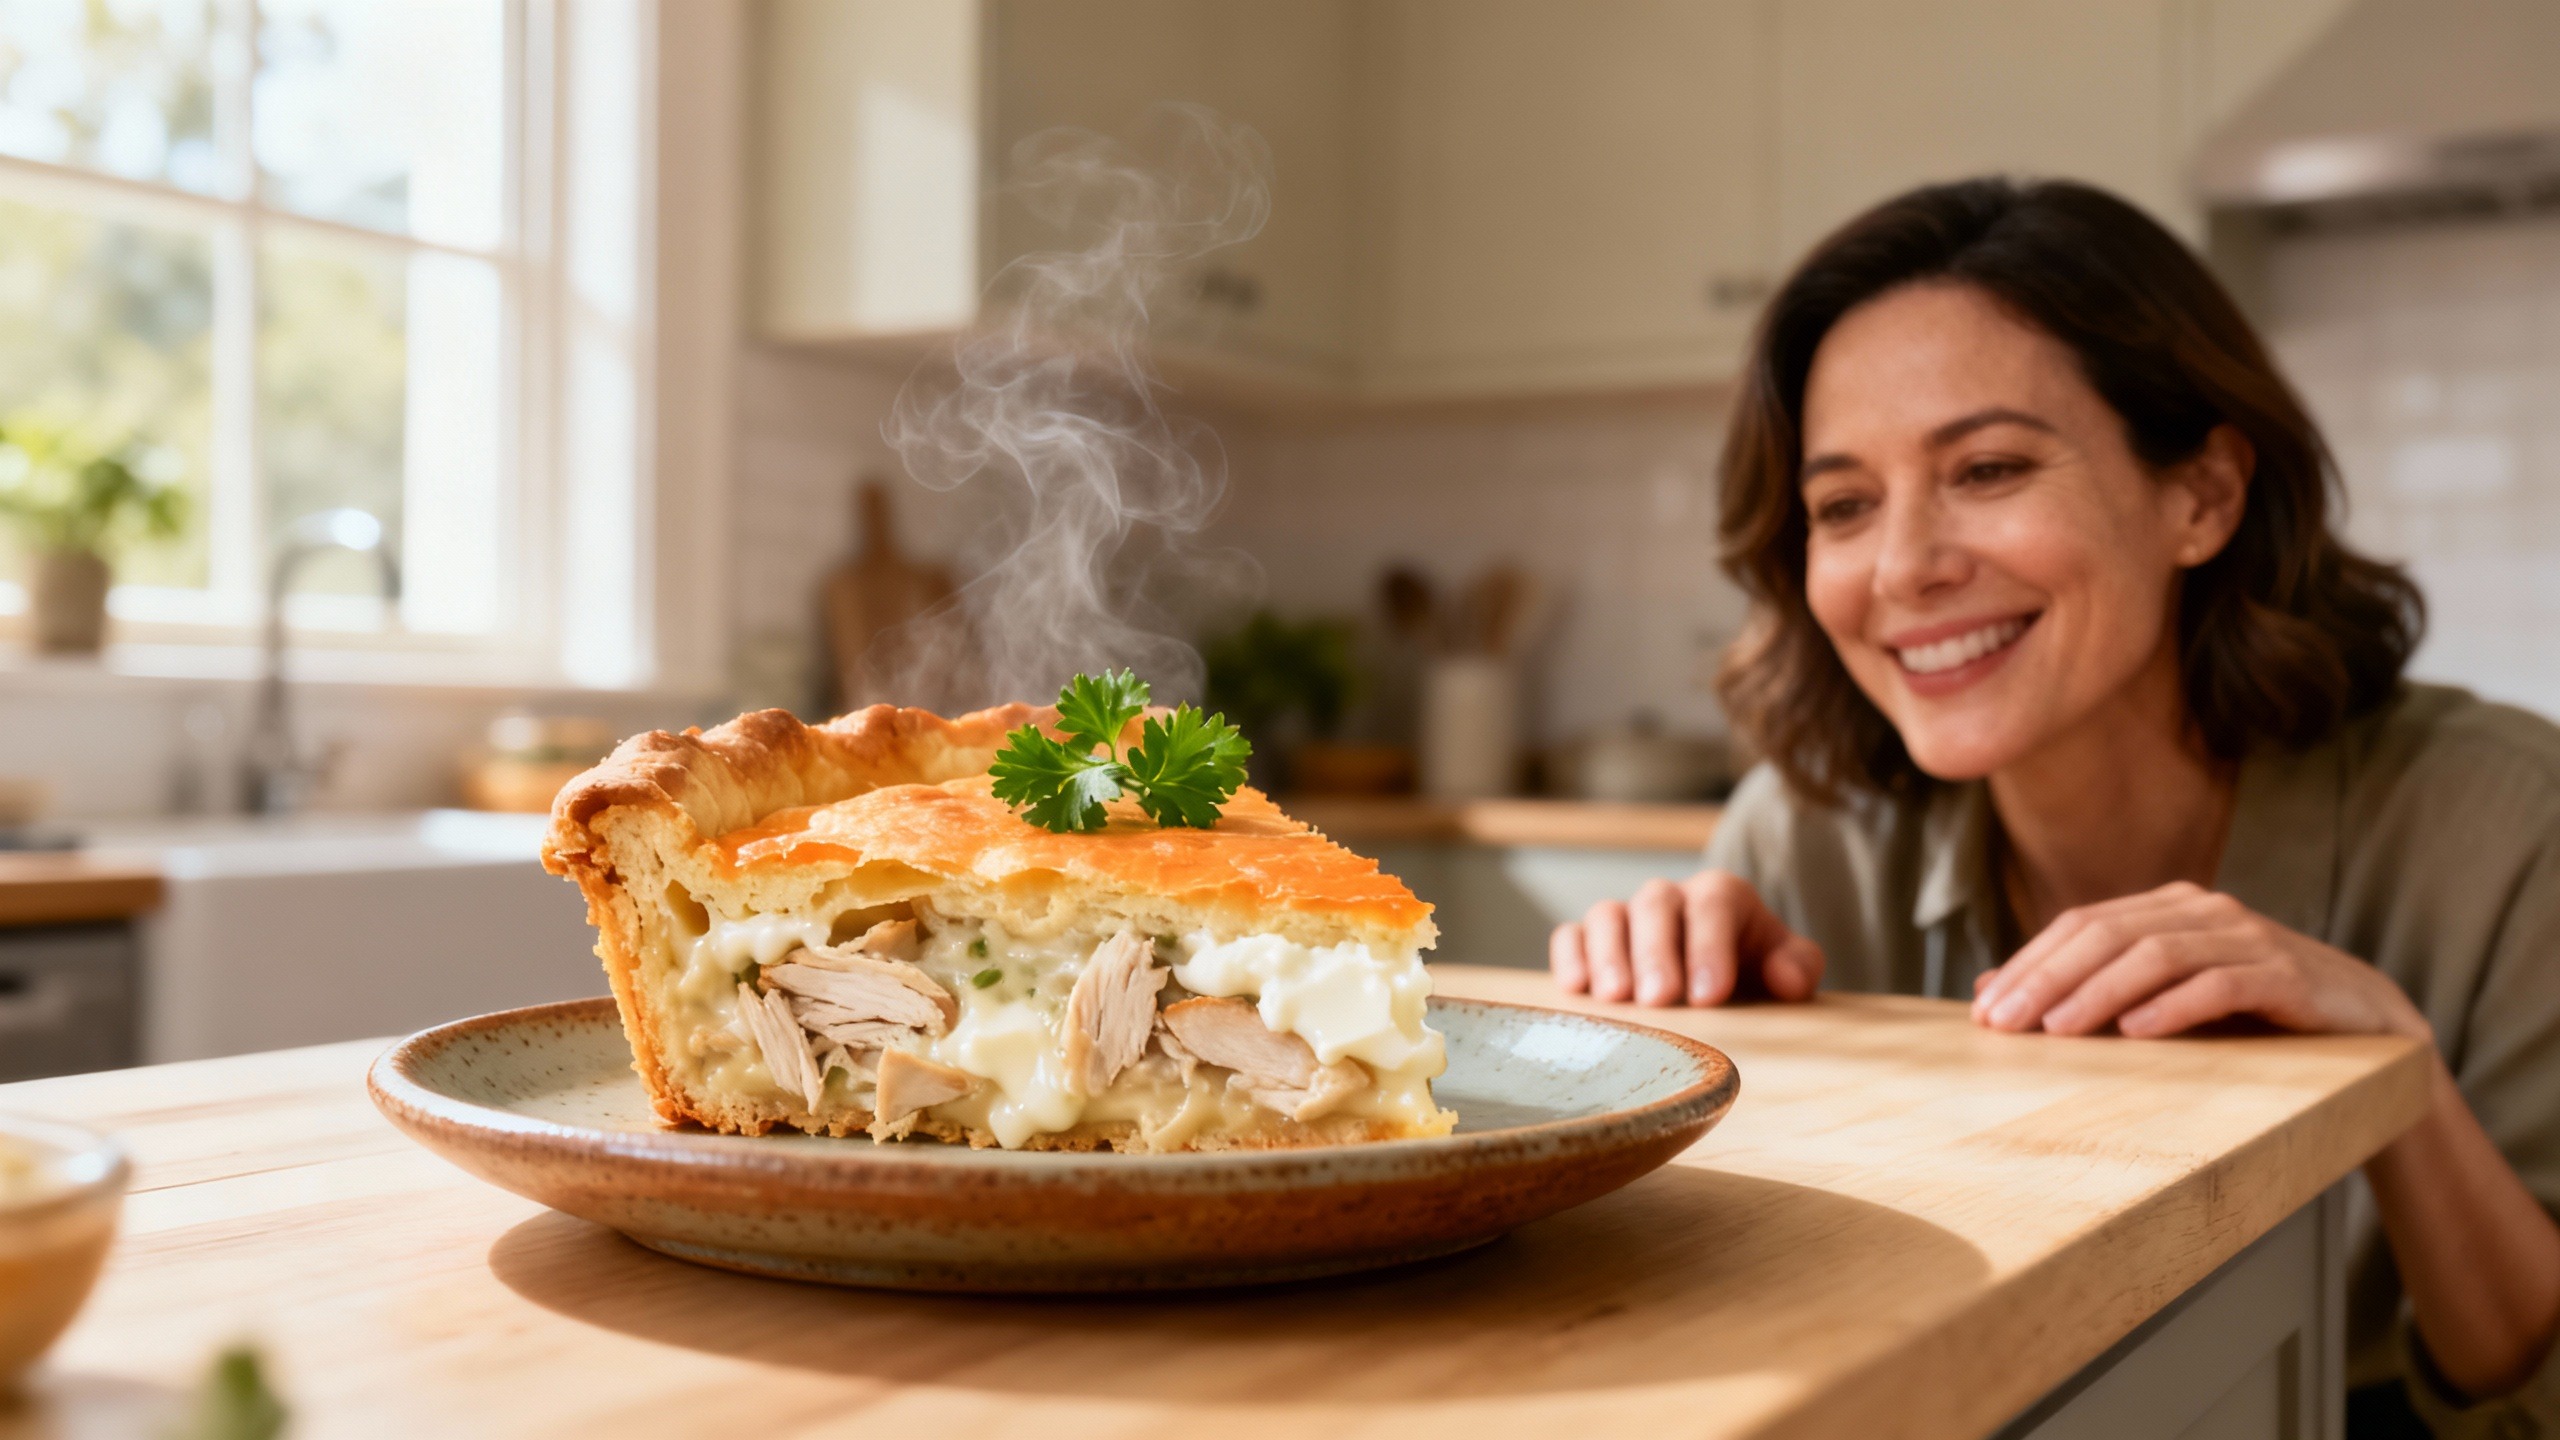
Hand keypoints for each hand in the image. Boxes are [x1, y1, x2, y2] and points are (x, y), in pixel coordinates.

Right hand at [1550, 871, 1824, 1006]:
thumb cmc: (1755, 974)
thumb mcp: (1789, 968)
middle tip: (1658, 999)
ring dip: (1608, 955)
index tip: (1709, 995)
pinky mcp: (1590, 942)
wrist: (1722, 983)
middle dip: (1656, 953)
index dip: (1710, 947)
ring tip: (1615, 999)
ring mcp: (1626, 918)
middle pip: (1655, 905)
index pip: (1714, 905)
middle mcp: (1670, 899)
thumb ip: (1798, 967)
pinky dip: (1570, 957)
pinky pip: (1570, 936)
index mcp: (1721, 896)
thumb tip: (1786, 979)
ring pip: (1608, 916)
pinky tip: (1575, 989)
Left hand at [1971, 881, 2430, 1040]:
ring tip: (2056, 1031)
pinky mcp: (2284, 972)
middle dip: (2047, 978)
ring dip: (2097, 993)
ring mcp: (2246, 936)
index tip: (1984, 1010)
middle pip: (2106, 934)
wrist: (2362, 1024)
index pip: (2079, 925)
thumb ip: (2088, 988)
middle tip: (2004, 1023)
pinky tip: (2137, 1033)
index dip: (2028, 964)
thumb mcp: (2162, 999)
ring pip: (2154, 955)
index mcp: (2167, 907)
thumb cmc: (2249, 1015)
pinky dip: (2173, 1006)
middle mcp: (2202, 910)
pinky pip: (2219, 983)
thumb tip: (1988, 993)